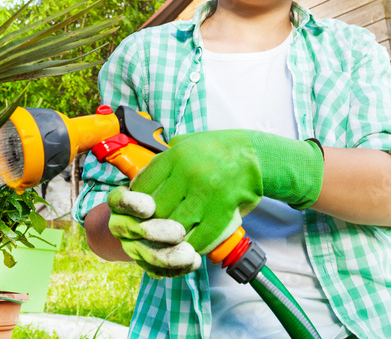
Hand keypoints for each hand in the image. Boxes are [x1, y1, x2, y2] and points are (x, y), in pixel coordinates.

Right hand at [107, 185, 201, 277]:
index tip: (150, 207)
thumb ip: (166, 176)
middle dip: (156, 233)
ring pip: (144, 255)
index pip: (120, 201)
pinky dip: (176, 269)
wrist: (150, 214)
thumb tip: (183, 169)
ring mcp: (131, 245)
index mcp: (120, 201)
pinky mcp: (144, 262)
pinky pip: (156, 271)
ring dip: (168, 256)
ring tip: (190, 253)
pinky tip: (194, 262)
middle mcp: (121, 224)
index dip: (133, 205)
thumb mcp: (160, 176)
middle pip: (134, 230)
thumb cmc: (163, 187)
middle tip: (179, 232)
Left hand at [131, 130, 323, 253]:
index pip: (143, 187)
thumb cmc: (218, 149)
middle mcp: (189, 174)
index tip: (137, 213)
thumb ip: (164, 160)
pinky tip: (190, 246)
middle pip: (157, 211)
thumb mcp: (187, 143)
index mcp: (175, 156)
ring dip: (171, 239)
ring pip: (176, 227)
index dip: (135, 205)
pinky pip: (201, 237)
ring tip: (168, 243)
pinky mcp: (224, 210)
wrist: (255, 154)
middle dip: (151, 225)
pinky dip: (193, 246)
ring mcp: (207, 193)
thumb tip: (140, 181)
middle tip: (150, 233)